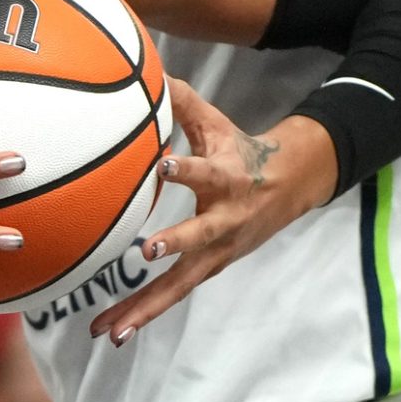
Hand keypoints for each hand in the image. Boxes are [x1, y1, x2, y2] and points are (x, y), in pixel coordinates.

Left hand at [91, 81, 336, 343]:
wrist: (290, 187)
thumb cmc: (241, 151)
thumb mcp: (217, 124)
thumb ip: (182, 101)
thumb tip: (149, 69)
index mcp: (227, 179)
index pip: (206, 172)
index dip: (186, 169)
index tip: (163, 164)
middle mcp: (224, 220)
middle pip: (198, 237)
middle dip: (175, 243)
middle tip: (147, 252)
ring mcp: (217, 251)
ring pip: (179, 283)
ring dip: (145, 306)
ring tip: (109, 330)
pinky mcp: (207, 269)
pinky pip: (172, 296)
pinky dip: (142, 315)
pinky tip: (111, 333)